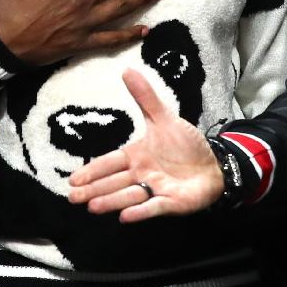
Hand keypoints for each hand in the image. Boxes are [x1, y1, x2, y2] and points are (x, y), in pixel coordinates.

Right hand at [68, 69, 222, 220]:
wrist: (214, 165)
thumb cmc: (185, 146)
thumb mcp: (165, 119)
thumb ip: (146, 98)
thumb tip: (127, 69)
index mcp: (137, 156)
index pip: (110, 162)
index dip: (93, 170)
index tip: (73, 179)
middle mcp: (142, 174)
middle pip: (114, 182)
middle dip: (94, 190)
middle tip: (73, 198)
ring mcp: (155, 190)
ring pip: (129, 195)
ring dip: (111, 200)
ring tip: (92, 206)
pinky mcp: (171, 203)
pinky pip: (154, 207)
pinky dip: (141, 211)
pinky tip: (125, 217)